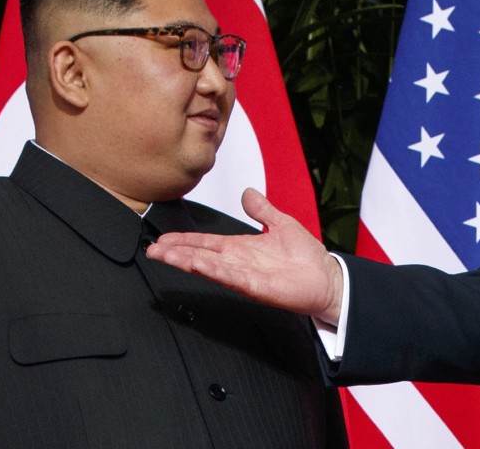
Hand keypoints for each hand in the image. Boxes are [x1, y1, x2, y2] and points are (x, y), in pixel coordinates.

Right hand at [146, 188, 343, 323]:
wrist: (327, 279)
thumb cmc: (307, 257)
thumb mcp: (281, 224)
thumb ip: (262, 210)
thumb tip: (247, 192)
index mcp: (241, 248)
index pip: (206, 242)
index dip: (184, 240)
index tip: (163, 238)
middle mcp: (238, 262)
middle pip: (200, 255)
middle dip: (175, 252)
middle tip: (152, 248)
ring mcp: (244, 276)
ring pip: (209, 266)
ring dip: (185, 260)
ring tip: (163, 255)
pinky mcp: (256, 287)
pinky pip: (230, 277)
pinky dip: (213, 270)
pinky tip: (196, 264)